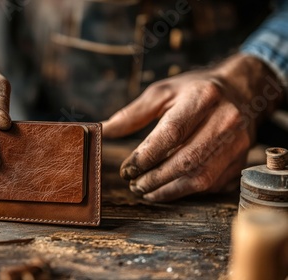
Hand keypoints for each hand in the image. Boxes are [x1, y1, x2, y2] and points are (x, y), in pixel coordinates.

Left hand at [102, 54, 283, 200]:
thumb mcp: (163, 92)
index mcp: (203, 98)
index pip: (171, 134)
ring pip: (200, 177)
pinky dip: (186, 191)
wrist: (244, 91)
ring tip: (146, 191)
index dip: (146, 156)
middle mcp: (225, 120)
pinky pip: (212, 184)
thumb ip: (133, 113)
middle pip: (186, 160)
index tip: (127, 170)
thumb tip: (105, 131)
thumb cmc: (196, 91)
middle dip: (155, 178)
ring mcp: (238, 142)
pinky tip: (167, 189)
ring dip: (168, 190)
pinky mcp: (241, 160)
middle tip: (134, 185)